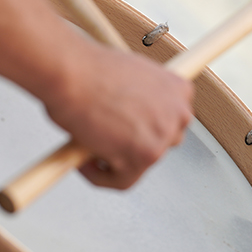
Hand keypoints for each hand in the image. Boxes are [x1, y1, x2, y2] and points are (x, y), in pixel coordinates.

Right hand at [41, 43, 193, 189]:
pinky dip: (101, 178)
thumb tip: (135, 115)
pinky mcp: (142, 157)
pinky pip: (122, 181)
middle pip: (163, 142)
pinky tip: (85, 164)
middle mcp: (178, 114)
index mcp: (178, 90)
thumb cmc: (91, 70)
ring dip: (118, 161)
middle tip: (111, 140)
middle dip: (136, 143)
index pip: (173, 119)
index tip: (131, 129)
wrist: (72, 74)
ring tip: (93, 150)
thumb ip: (143, 97)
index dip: (148, 126)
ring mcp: (162, 137)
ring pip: (143, 163)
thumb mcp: (132, 74)